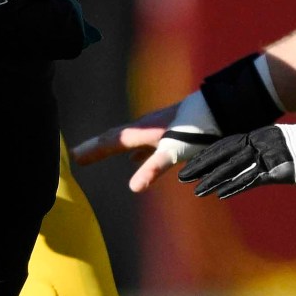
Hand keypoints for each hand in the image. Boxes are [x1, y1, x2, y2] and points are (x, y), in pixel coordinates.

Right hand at [73, 92, 218, 192]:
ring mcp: (158, 128)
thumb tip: (133, 187)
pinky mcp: (171, 132)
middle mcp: (146, 127)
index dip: (92, 150)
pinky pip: (145, 144)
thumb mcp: (174, 150)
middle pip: (116, 139)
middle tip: (78, 156)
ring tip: (100, 154)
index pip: (110, 141)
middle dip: (97, 148)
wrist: (222, 108)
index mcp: (142, 130)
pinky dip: (136, 152)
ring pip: (129, 140)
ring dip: (113, 148)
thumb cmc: (198, 128)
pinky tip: (136, 159)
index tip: (73, 157)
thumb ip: (153, 167)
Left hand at [177, 122, 295, 198]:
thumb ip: (265, 154)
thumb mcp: (283, 148)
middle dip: (202, 166)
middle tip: (182, 177)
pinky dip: (235, 186)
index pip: (227, 145)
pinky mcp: (278, 171)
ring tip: (197, 190)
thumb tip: (251, 164)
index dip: (207, 155)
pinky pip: (252, 179)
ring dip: (213, 180)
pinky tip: (220, 194)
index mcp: (260, 136)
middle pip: (225, 155)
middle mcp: (261, 143)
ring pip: (234, 168)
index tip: (190, 164)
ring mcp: (269, 156)